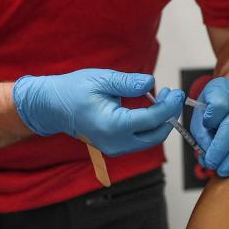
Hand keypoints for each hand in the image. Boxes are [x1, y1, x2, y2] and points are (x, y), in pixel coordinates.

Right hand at [12, 69, 183, 155]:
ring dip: (161, 121)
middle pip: (157, 135)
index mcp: (113, 126)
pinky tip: (150, 109)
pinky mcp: (115, 147)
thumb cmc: (74, 90)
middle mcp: (115, 142)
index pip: (152, 119)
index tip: (176, 92)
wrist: (52, 107)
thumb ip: (128, 83)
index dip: (169, 106)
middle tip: (171, 95)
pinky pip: (140, 140)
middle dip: (169, 116)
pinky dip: (150, 126)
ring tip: (161, 99)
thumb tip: (151, 83)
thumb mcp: (102, 80)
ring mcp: (115, 148)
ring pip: (150, 140)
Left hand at [190, 77, 228, 176]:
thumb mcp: (201, 112)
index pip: (218, 105)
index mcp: (220, 90)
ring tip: (225, 169)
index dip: (211, 120)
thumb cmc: (216, 105)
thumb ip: (201, 133)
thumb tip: (206, 157)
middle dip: (222, 149)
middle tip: (213, 165)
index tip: (204, 132)